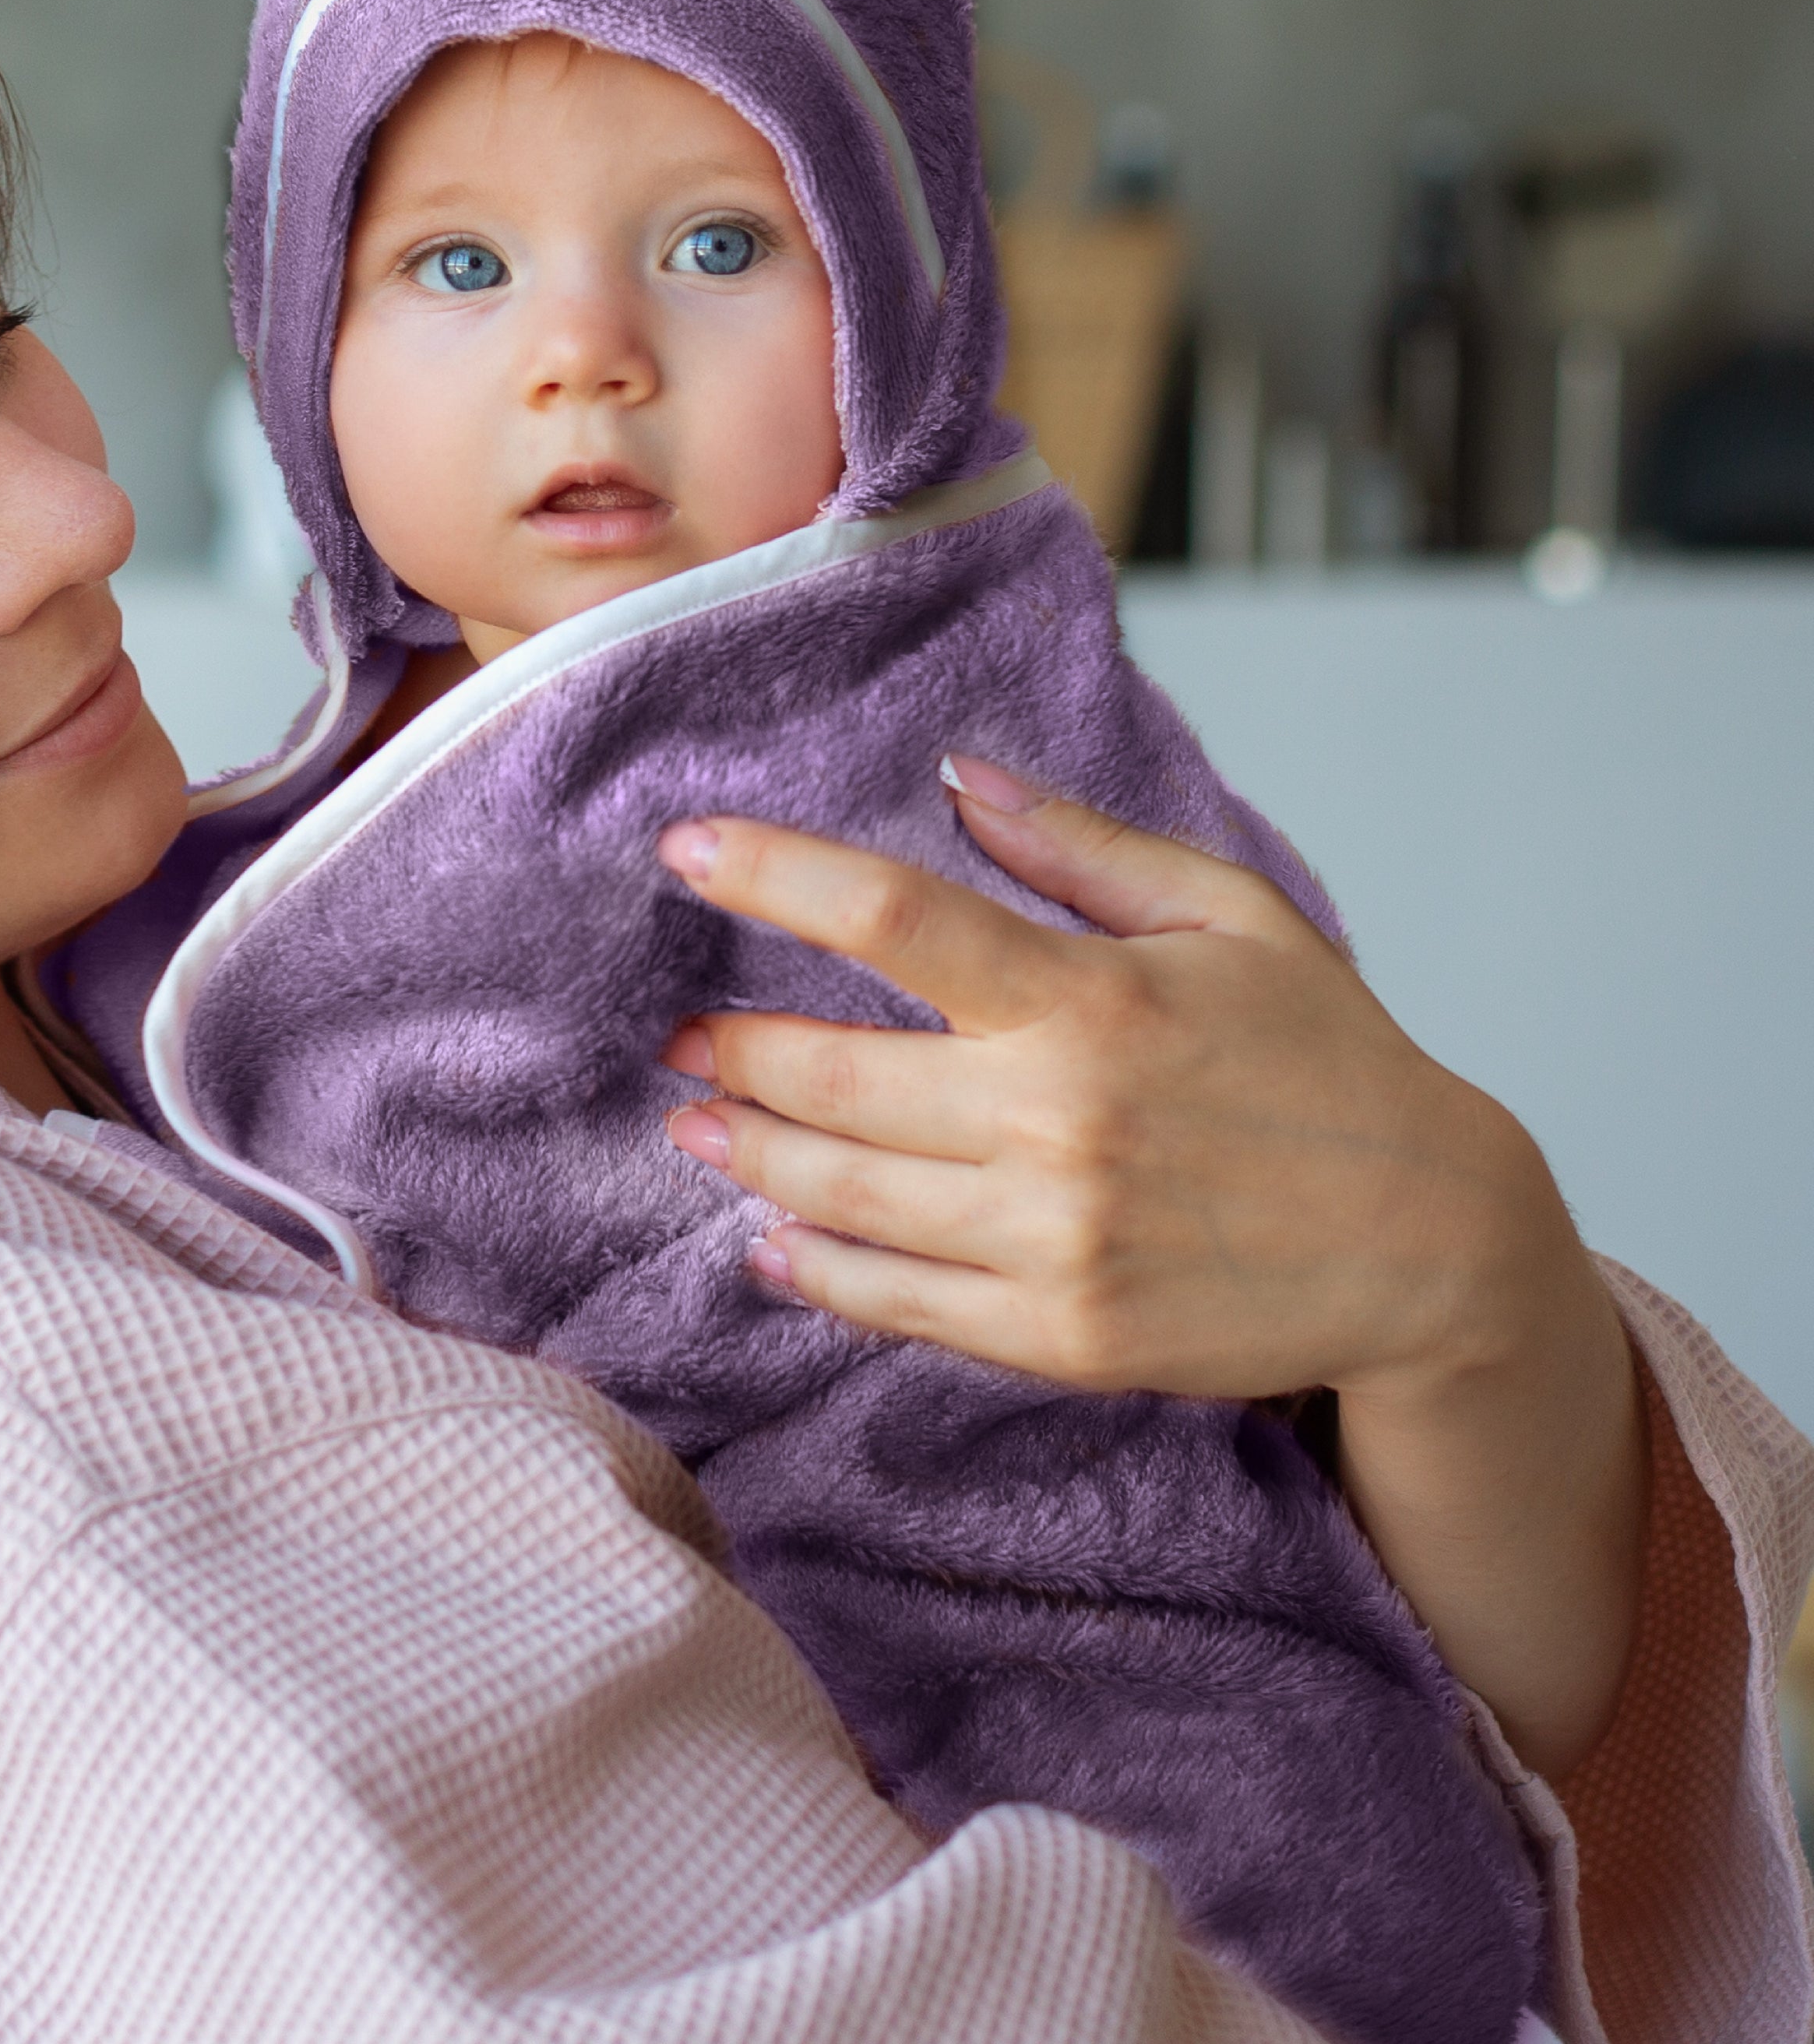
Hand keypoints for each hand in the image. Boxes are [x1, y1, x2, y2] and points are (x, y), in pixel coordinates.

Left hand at [657, 757, 1646, 1777]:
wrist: (1439, 1248)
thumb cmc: (1327, 1060)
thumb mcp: (1229, 916)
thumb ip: (1080, 847)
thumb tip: (957, 776)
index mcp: (1091, 999)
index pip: (891, 918)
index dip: (772, 874)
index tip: (684, 850)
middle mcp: (1057, 1120)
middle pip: (830, 1073)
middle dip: (727, 1047)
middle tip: (672, 1032)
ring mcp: (1054, 1238)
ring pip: (842, 1192)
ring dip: (748, 1153)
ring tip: (694, 1121)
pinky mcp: (1062, 1334)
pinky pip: (899, 1304)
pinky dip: (816, 1270)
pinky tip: (768, 1239)